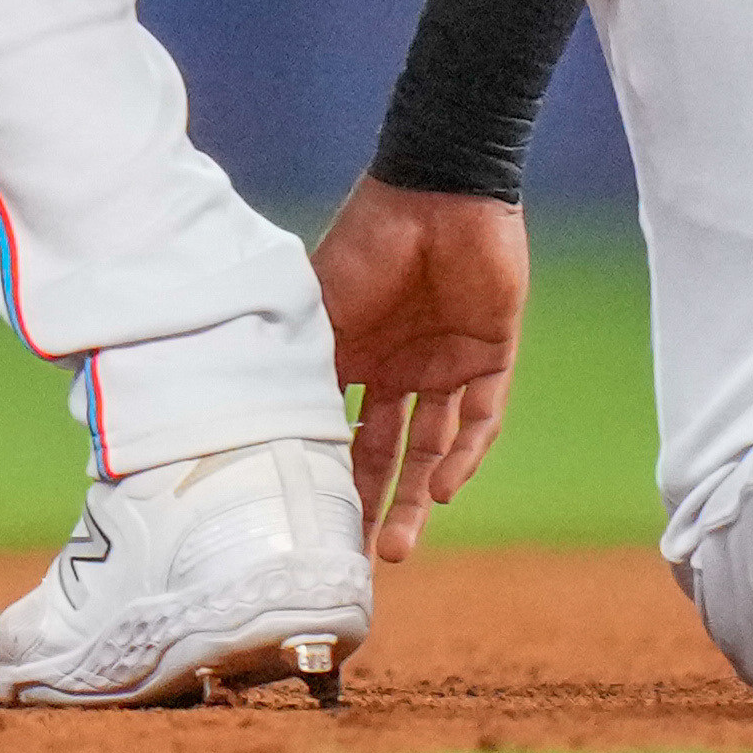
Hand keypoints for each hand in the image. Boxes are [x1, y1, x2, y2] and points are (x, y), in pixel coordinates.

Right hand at [310, 173, 525, 561]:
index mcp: (352, 355)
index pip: (339, 429)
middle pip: (386, 450)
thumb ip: (306, 365)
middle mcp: (397, 367)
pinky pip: (480, 416)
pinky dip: (464, 454)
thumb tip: (262, 429)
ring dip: (418, 493)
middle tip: (362, 559)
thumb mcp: (321, 310)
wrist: (438, 193)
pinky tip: (444, 487)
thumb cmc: (366, 243)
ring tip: (400, 543)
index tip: (313, 525)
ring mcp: (444, 363)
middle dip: (374, 504)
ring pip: (434, 445)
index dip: (329, 475)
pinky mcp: (490, 354)